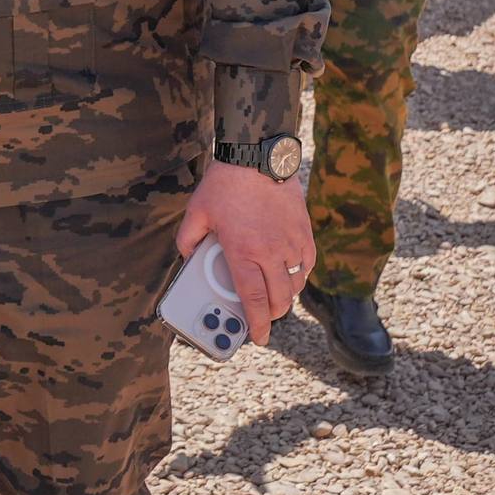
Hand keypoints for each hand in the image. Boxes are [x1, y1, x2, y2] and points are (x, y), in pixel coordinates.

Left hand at [177, 160, 314, 346]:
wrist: (257, 156)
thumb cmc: (224, 185)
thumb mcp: (196, 213)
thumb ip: (188, 241)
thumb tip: (188, 259)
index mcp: (243, 252)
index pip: (253, 300)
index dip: (256, 323)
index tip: (258, 338)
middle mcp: (271, 252)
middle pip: (278, 299)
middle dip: (270, 315)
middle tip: (260, 318)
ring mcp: (292, 243)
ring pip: (294, 285)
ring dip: (283, 296)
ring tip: (270, 296)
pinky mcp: (305, 233)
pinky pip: (306, 265)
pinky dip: (298, 276)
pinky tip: (287, 274)